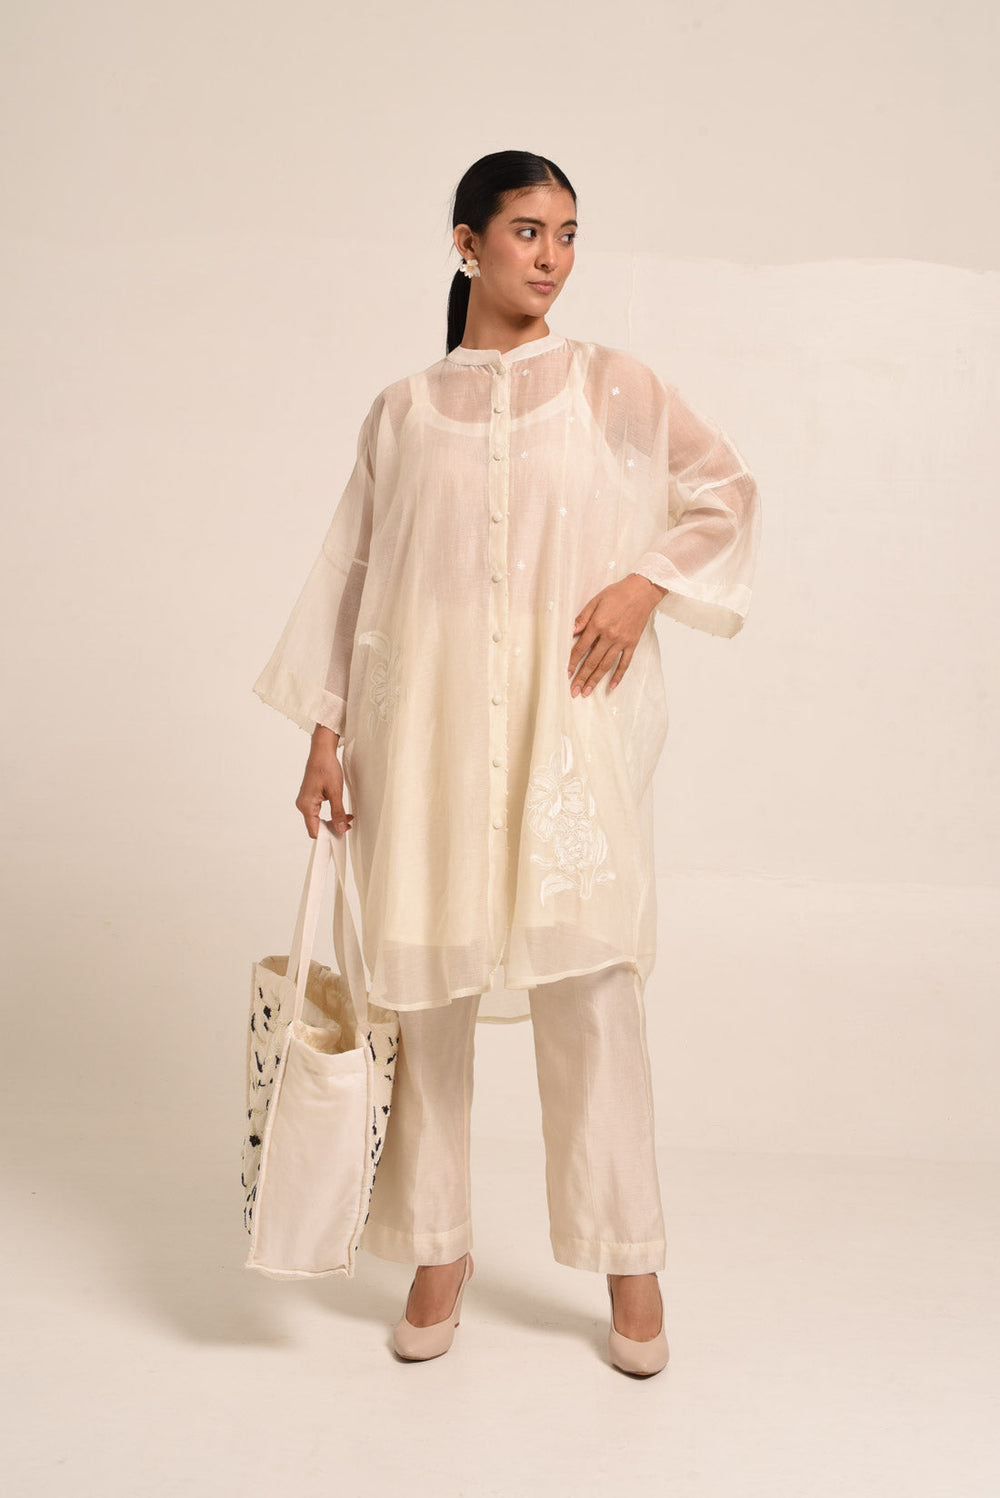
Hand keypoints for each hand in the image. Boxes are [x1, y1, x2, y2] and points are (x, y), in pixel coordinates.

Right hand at [296, 727, 353, 838]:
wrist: (321, 752)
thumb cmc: (326, 768)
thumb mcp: (335, 792)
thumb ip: (337, 812)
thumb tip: (340, 829)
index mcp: (306, 805)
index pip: (314, 831)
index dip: (328, 835)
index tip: (341, 834)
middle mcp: (303, 805)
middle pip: (316, 826)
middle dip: (333, 827)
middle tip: (348, 824)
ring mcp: (305, 801)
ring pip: (318, 819)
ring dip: (333, 819)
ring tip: (347, 817)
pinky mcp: (310, 797)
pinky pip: (318, 811)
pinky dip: (330, 813)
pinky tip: (341, 810)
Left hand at [568, 574, 666, 697]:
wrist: (643, 590)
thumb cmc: (618, 593)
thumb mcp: (596, 601)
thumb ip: (583, 618)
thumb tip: (570, 632)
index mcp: (598, 624)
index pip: (581, 648)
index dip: (572, 662)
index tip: (566, 674)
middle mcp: (610, 636)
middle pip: (592, 661)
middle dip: (581, 678)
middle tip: (573, 691)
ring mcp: (622, 641)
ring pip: (606, 665)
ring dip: (595, 680)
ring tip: (587, 692)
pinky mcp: (632, 643)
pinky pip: (625, 663)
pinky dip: (618, 675)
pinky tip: (611, 686)